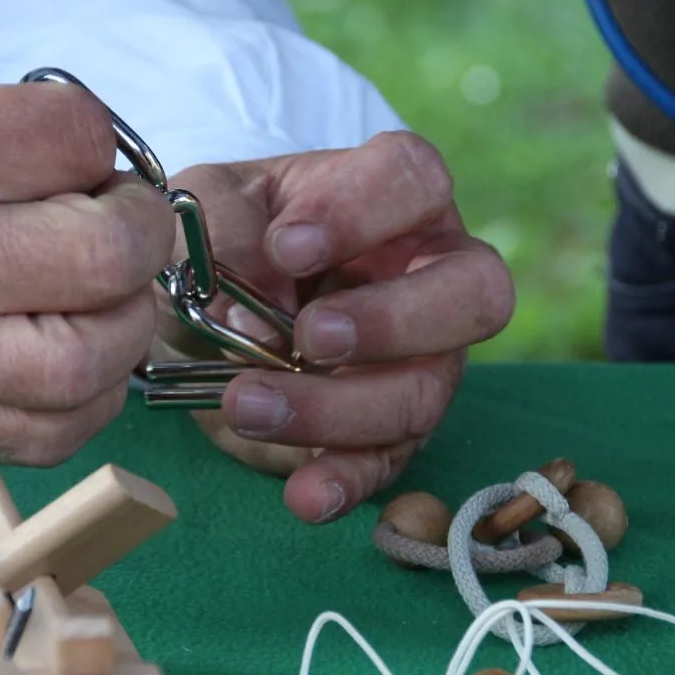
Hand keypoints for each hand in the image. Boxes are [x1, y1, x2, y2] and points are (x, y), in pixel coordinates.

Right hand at [0, 65, 174, 464]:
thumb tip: (80, 153)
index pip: (77, 141)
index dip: (97, 139)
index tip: (72, 152)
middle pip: (107, 256)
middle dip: (138, 227)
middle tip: (110, 221)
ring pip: (90, 363)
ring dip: (123, 321)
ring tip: (94, 294)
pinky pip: (44, 436)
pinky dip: (85, 398)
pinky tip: (67, 357)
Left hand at [163, 131, 514, 521]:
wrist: (199, 308)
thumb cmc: (224, 237)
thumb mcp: (207, 208)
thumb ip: (225, 231)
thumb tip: (251, 313)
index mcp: (390, 197)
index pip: (416, 180)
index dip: (361, 212)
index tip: (285, 246)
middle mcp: (429, 275)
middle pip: (475, 292)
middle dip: (393, 320)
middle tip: (309, 336)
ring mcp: (422, 359)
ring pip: (425, 390)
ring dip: (336, 406)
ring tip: (246, 405)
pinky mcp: (390, 430)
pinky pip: (388, 461)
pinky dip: (345, 481)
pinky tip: (304, 494)